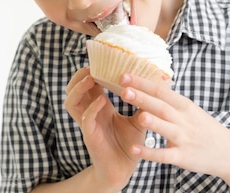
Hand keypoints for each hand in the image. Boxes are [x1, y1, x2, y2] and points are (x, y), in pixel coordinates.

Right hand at [64, 68, 146, 188]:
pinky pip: (84, 119)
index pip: (88, 84)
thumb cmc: (130, 144)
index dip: (91, 71)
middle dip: (79, 76)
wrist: (125, 169)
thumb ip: (142, 103)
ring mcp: (88, 124)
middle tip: (91, 67)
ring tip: (91, 78)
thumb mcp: (138, 119)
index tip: (100, 60)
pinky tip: (101, 101)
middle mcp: (90, 113)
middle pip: (73, 89)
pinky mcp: (90, 136)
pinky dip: (91, 108)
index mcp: (99, 106)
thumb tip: (158, 84)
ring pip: (71, 102)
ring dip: (79, 89)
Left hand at [118, 73, 229, 178]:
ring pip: (166, 128)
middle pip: (162, 106)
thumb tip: (151, 84)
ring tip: (136, 115)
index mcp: (185, 106)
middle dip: (143, 98)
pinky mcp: (183, 157)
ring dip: (152, 122)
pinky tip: (134, 150)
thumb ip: (171, 101)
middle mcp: (184, 120)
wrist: (229, 153)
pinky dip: (150, 153)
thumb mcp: (191, 110)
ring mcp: (184, 139)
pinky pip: (164, 155)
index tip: (124, 76)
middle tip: (123, 90)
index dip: (143, 83)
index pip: (161, 91)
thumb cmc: (205, 129)